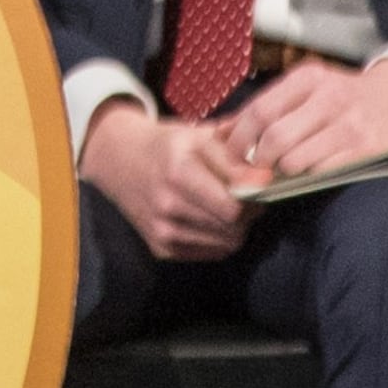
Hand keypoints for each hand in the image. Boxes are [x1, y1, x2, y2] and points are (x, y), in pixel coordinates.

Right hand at [77, 99, 254, 261]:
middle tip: (246, 197)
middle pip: (234, 222)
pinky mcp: (161, 247)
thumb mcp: (198, 134)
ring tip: (228, 207)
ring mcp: (162, 227)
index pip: (237, 200)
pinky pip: (212, 253)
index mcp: (179, 166)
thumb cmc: (167, 145)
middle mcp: (168, 200)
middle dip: (248, 211)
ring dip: (237, 227)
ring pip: (227, 241)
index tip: (259, 184)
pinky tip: (211, 220)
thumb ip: (236, 149)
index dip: (256, 192)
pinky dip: (220, 239)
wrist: (117, 161)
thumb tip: (270, 174)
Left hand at [224, 57, 387, 183]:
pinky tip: (307, 173)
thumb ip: (267, 106)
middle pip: (275, 138)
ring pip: (296, 159)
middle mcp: (329, 98)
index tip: (232, 153)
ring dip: (282, 171)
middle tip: (255, 168)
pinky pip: (323, 172)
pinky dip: (308, 177)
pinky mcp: (367, 150)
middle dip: (258, 159)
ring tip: (282, 170)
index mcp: (308, 78)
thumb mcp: (307, 87)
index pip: (259, 111)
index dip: (239, 138)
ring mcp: (350, 125)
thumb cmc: (344, 96)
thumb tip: (221, 132)